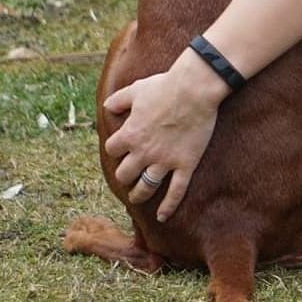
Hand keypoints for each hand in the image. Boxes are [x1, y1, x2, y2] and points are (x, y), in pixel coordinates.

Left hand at [103, 50, 227, 221]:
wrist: (195, 88)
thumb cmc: (165, 85)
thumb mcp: (137, 89)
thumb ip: (119, 100)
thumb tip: (107, 107)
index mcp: (130, 134)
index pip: (112, 149)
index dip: (116, 148)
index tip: (122, 146)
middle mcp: (144, 152)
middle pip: (124, 174)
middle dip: (125, 174)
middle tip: (129, 173)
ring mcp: (165, 161)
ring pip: (145, 188)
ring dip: (139, 194)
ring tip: (138, 196)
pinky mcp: (185, 164)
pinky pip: (175, 192)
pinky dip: (168, 206)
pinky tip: (162, 216)